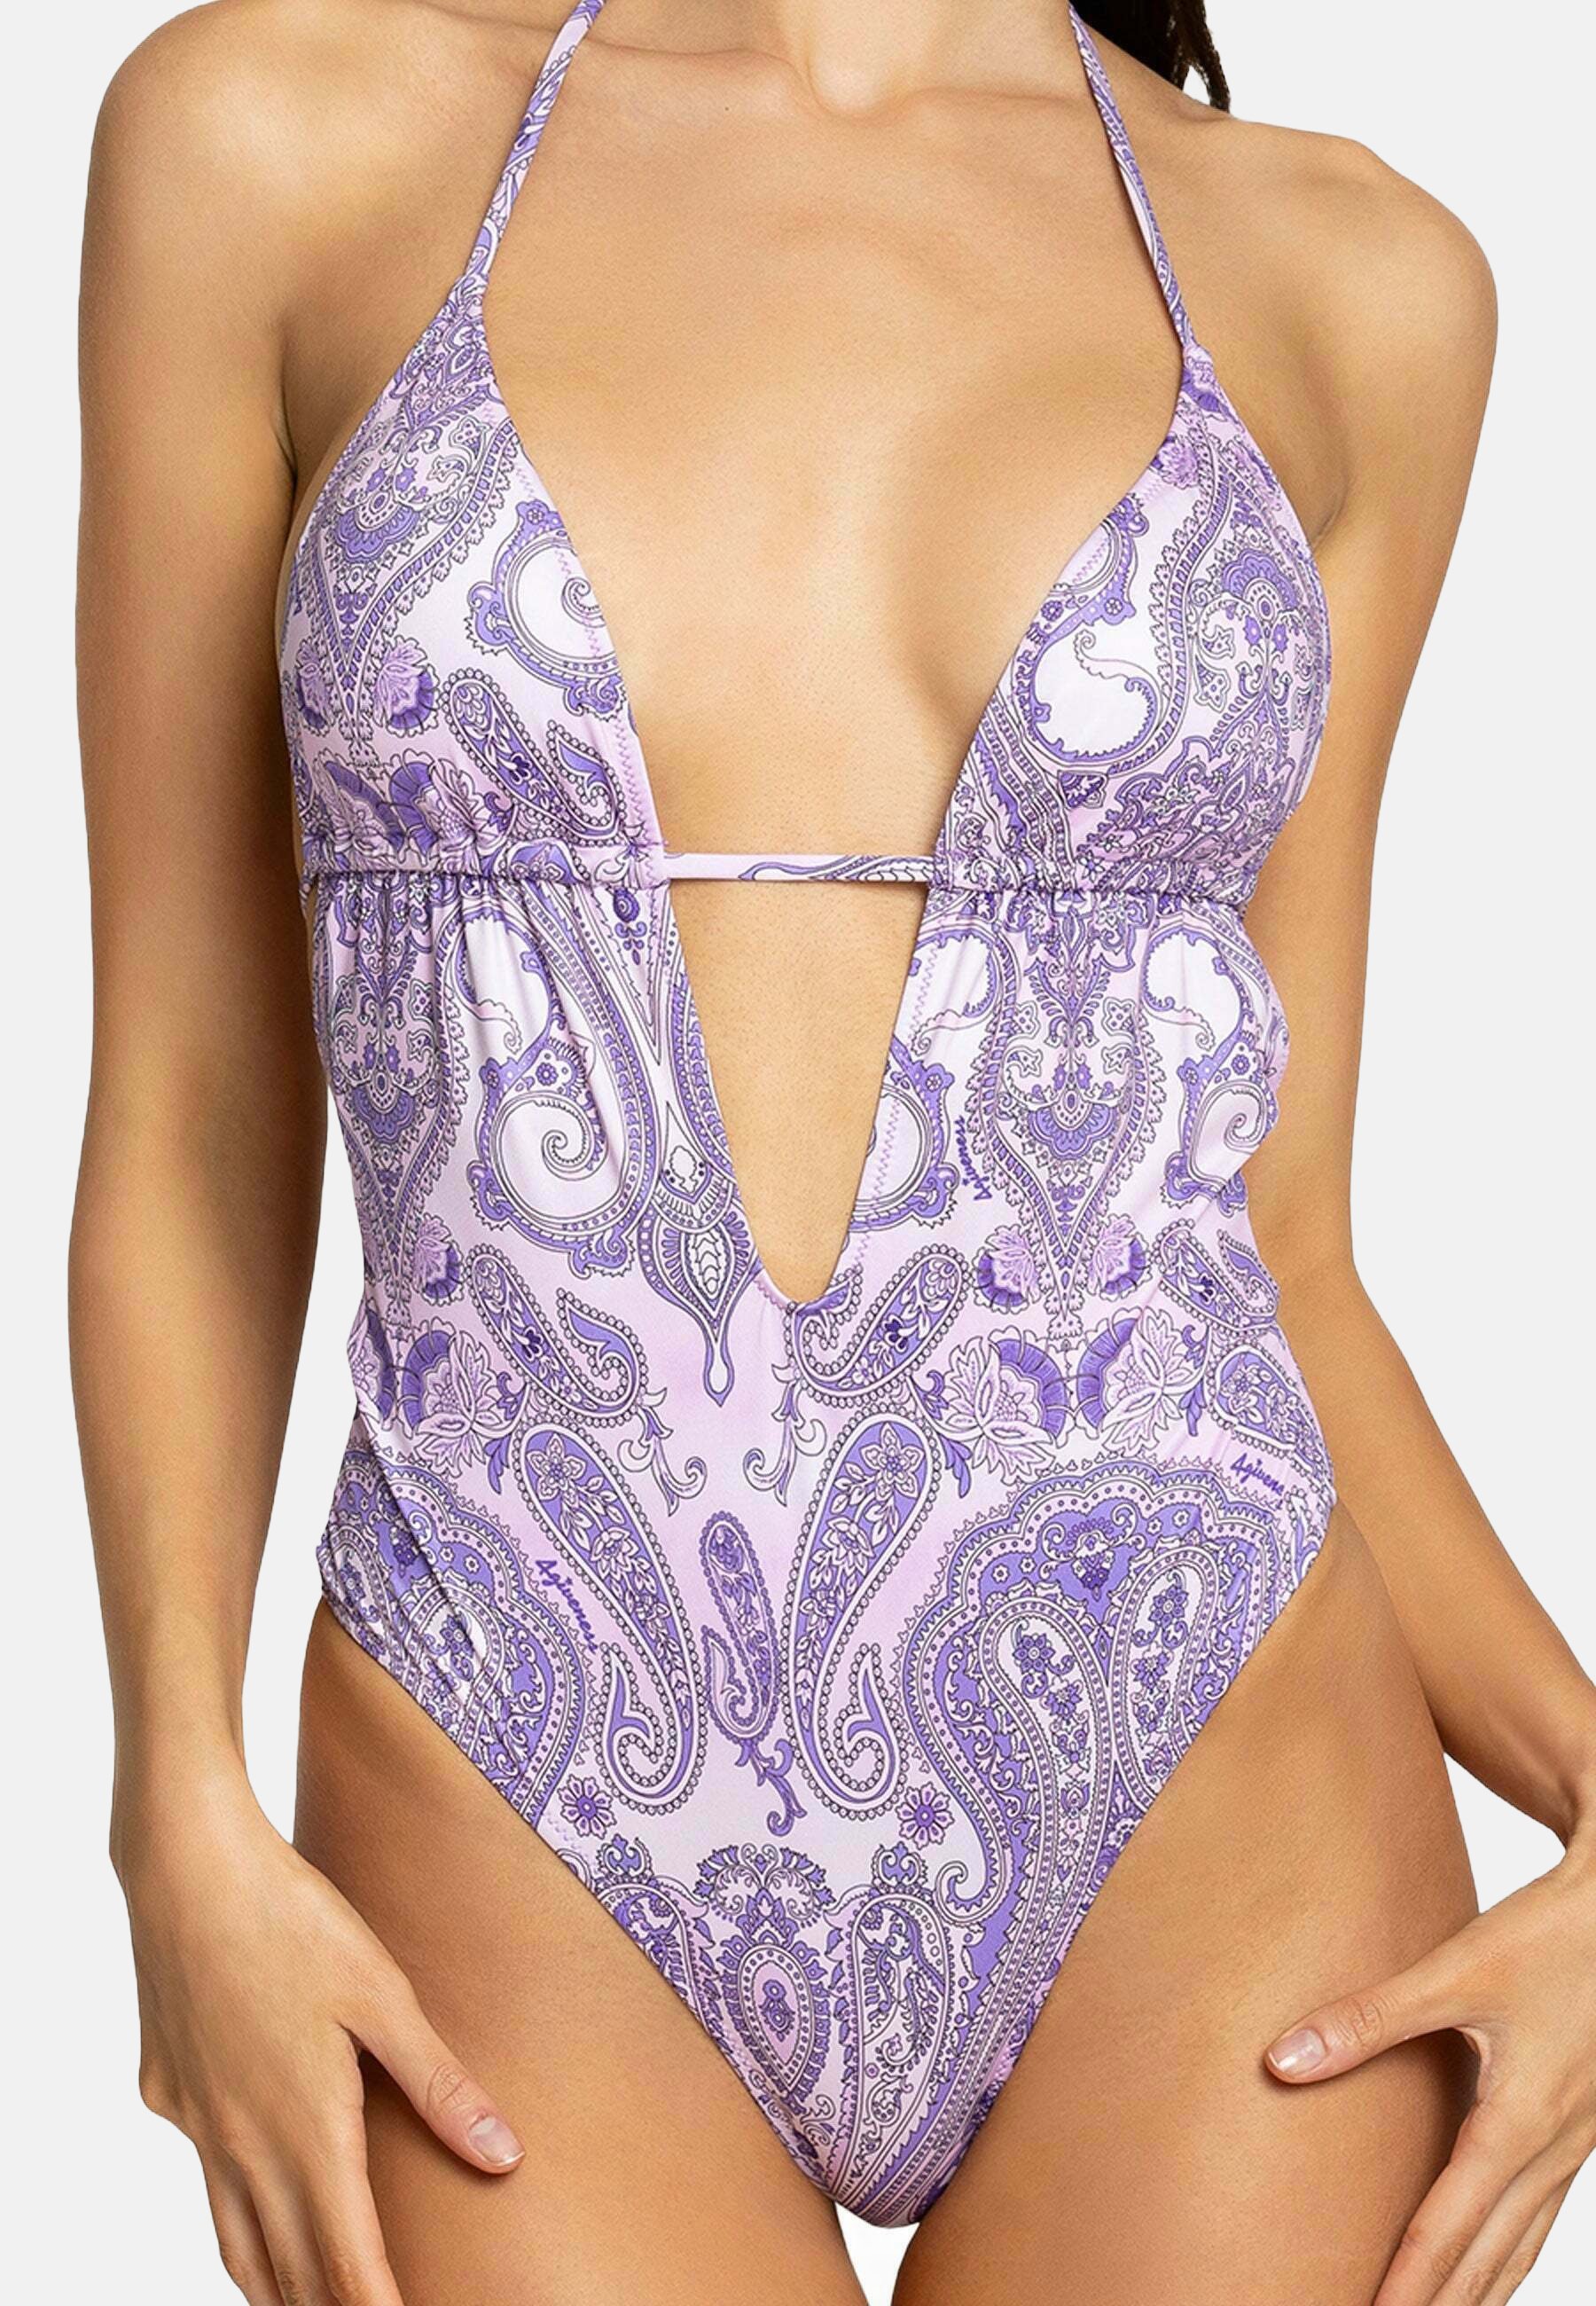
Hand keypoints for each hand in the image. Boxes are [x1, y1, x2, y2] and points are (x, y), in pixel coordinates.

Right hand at [118, 1767, 523, 2304]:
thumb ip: (440, 2084)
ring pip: (234, 2238)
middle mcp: (242, 2144)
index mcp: (306, 2131)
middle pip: (288, 2270)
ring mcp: (196, 2122)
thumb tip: (503, 2156)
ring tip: (303, 2304)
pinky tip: (248, 2189)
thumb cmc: (293, 1919)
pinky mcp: (167, 2090)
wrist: (187, 1865)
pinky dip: (232, 2211)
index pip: (348, 2264)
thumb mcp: (383, 1996)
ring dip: (273, 2283)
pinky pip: (203, 2175)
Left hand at [1264, 1836, 1595, 2303]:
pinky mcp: (1577, 2132)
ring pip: (1521, 2248)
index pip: (1448, 2231)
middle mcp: (1550, 2150)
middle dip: (1437, 2305)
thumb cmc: (1545, 1939)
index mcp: (1516, 2123)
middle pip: (1488, 2259)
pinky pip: (1540, 2219)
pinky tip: (1488, 2268)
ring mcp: (1572, 2147)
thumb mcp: (1454, 1972)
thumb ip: (1367, 2018)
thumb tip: (1281, 2060)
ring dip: (1476, 2293)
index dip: (1405, 2286)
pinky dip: (1507, 2258)